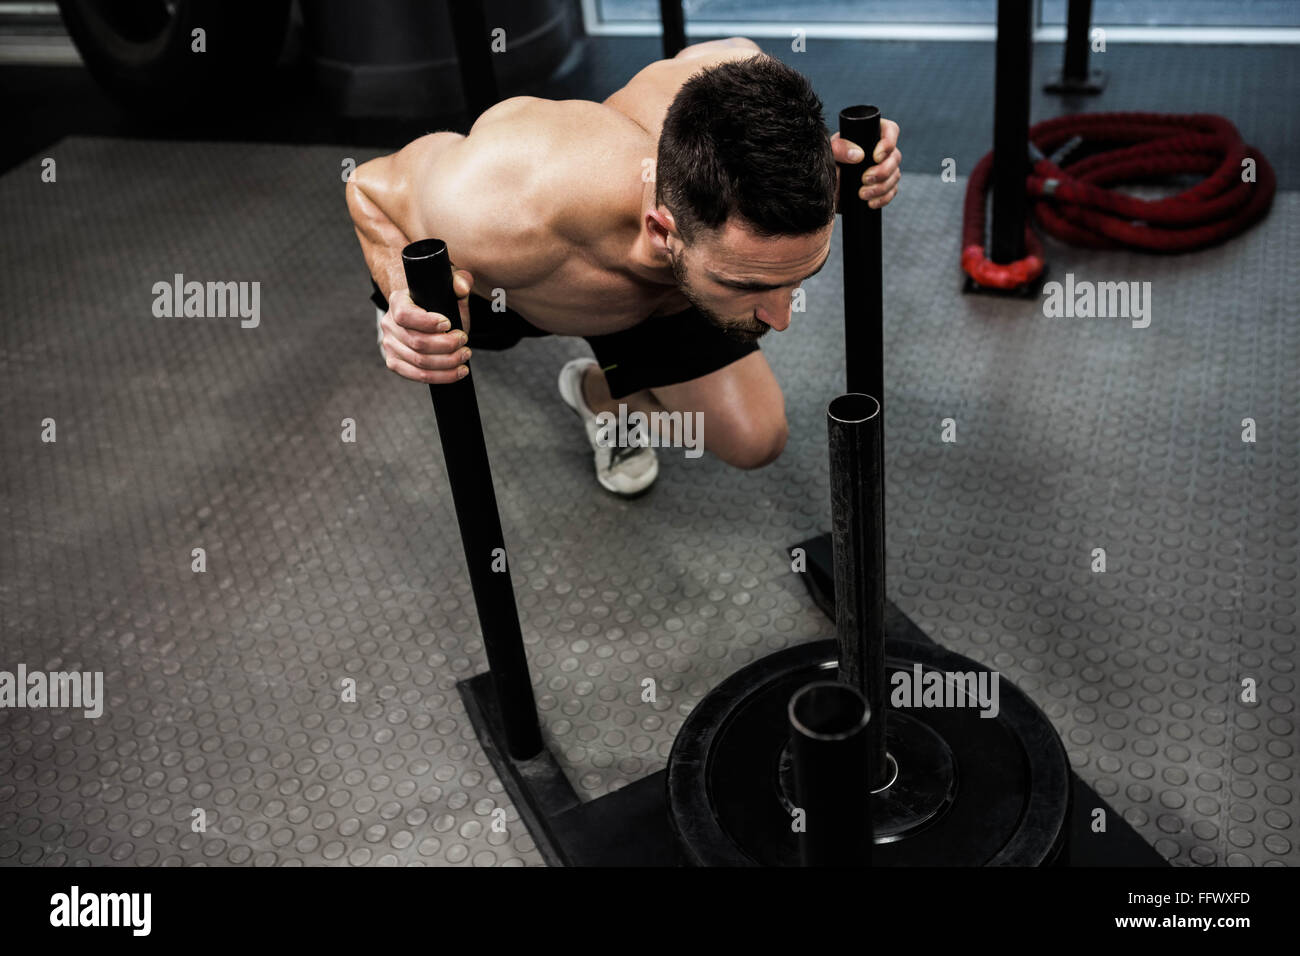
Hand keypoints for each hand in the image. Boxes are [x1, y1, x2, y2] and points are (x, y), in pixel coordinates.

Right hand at [379, 268, 474, 383]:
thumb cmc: (438, 299)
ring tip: (465, 355)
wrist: (425, 314)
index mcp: (398, 301)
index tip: (449, 324)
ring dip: (448, 362)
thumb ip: (460, 281)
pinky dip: (441, 376)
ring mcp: (390, 345)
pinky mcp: (395, 363)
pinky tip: (458, 372)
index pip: (405, 315)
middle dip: (446, 345)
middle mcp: (389, 324)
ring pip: (419, 362)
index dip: (428, 322)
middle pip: (417, 342)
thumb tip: (462, 288)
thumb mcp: (449, 286)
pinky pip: (417, 375)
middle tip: (464, 340)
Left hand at [831, 118, 900, 208]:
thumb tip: (858, 155)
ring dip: (881, 187)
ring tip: (862, 194)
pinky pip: (892, 192)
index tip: (876, 157)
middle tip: (865, 179)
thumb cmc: (826, 166)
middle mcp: (879, 151)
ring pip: (895, 175)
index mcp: (869, 135)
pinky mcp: (883, 186)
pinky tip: (870, 202)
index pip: (890, 131)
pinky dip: (883, 198)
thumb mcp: (829, 155)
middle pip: (895, 157)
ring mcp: (884, 169)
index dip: (889, 143)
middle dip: (883, 171)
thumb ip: (839, 149)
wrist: (824, 191)